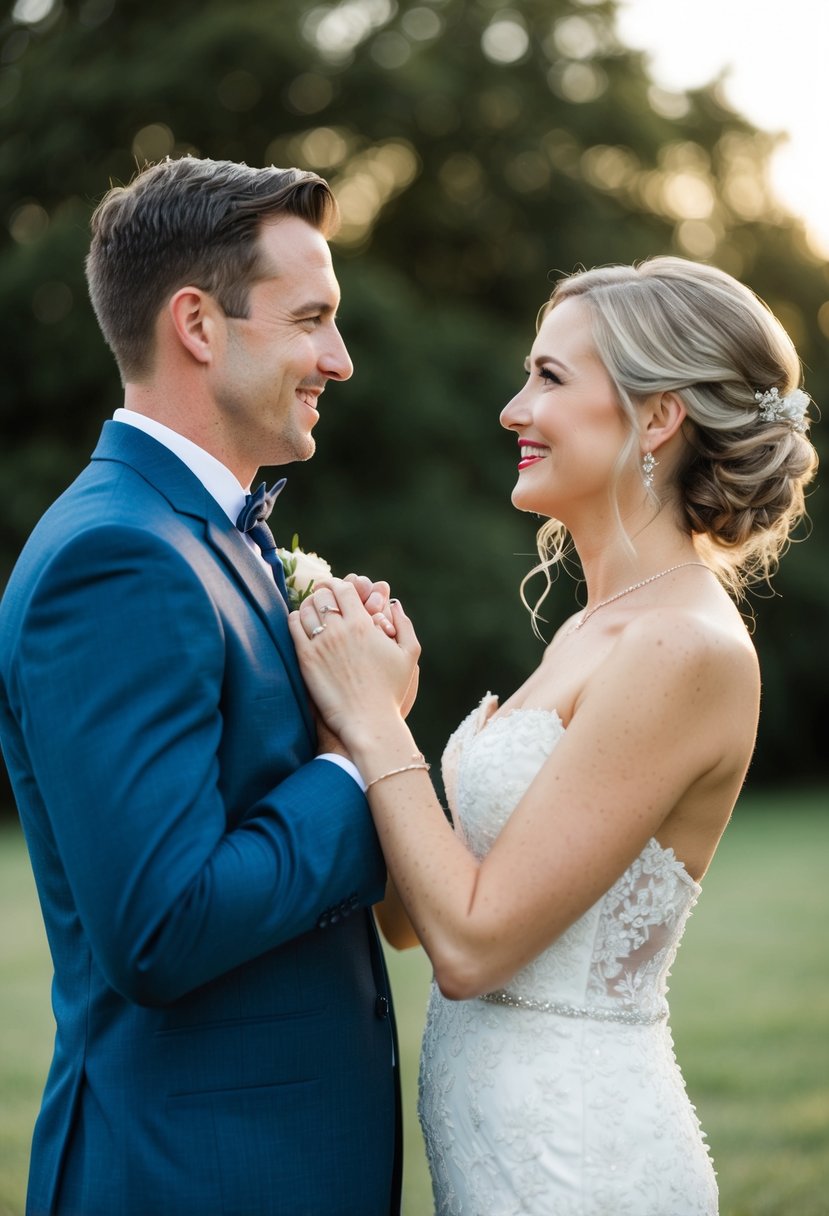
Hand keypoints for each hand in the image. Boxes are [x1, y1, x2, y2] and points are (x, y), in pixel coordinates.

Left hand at [288, 579, 420, 750]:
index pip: (343, 589)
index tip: (337, 589)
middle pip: (322, 595)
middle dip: (323, 593)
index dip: (339, 585)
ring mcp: (320, 643)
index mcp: (363, 624)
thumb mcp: (409, 655)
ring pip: (305, 608)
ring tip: (313, 611)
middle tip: (324, 599)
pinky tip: (302, 625)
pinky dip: (296, 619)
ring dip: (308, 605)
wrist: (368, 720)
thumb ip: (404, 625)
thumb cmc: (391, 691)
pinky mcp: (306, 659)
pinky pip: (293, 626)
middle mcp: (339, 630)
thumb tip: (395, 604)